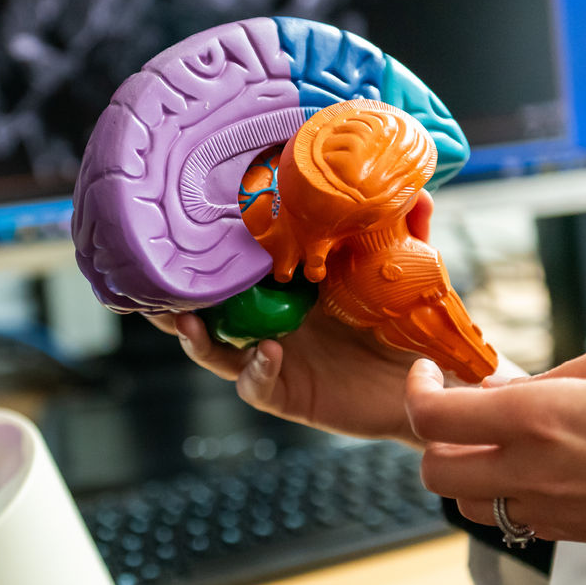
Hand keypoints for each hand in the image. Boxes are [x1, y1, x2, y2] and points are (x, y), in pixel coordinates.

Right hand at [146, 190, 509, 445]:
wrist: (434, 384)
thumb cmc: (407, 327)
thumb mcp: (405, 273)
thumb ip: (405, 235)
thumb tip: (415, 189)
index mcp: (284, 288)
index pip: (234, 267)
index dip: (203, 252)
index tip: (180, 223)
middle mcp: (268, 322)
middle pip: (206, 309)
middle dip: (174, 296)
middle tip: (151, 277)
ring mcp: (273, 360)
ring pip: (215, 351)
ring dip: (196, 337)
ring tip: (188, 321)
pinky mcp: (289, 395)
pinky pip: (257, 386)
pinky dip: (256, 370)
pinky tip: (265, 354)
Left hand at [407, 334, 585, 562]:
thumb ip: (555, 371)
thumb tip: (506, 383)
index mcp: (542, 416)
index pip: (434, 419)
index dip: (417, 391)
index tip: (428, 373)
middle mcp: (538, 470)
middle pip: (433, 472)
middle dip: (432, 438)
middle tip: (460, 407)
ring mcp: (557, 511)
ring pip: (468, 504)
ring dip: (467, 469)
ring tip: (499, 436)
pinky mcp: (581, 534)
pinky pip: (515, 519)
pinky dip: (507, 492)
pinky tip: (541, 461)